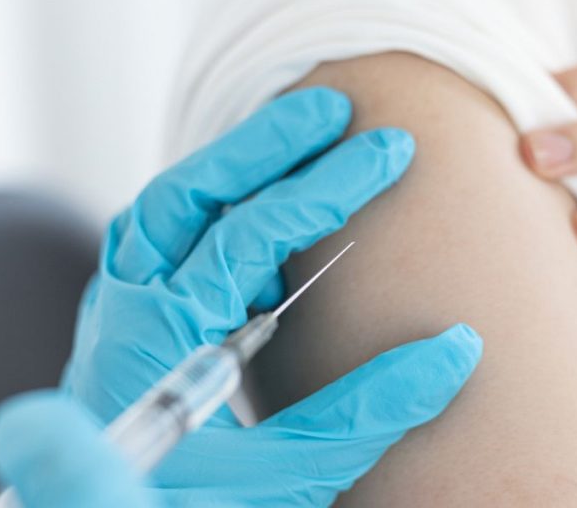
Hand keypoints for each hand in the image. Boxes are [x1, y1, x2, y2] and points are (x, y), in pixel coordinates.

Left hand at [38, 87, 480, 504]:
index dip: (323, 189)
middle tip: (331, 106)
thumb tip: (456, 347)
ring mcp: (120, 316)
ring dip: (231, 167)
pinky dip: (212, 210)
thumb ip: (363, 414)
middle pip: (186, 198)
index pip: (245, 236)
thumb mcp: (282, 477)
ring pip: (167, 212)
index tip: (388, 151)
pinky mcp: (132, 328)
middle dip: (262, 146)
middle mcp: (125, 314)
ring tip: (297, 133)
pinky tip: (258, 208)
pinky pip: (164, 244)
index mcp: (153, 341)